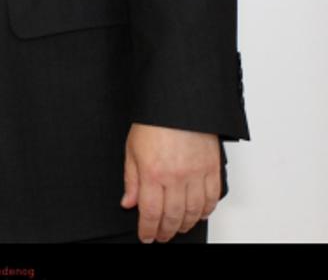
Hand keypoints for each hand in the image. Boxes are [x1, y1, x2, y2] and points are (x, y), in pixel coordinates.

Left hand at [121, 123, 221, 242]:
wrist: (176, 103)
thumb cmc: (153, 122)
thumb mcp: (131, 150)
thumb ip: (131, 180)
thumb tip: (129, 203)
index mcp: (153, 173)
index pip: (150, 212)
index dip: (147, 229)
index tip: (146, 236)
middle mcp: (176, 177)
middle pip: (172, 216)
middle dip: (166, 231)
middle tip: (161, 236)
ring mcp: (196, 174)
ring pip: (193, 211)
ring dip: (185, 224)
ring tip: (178, 228)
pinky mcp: (212, 169)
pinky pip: (212, 198)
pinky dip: (205, 210)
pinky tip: (198, 214)